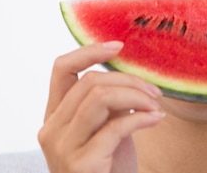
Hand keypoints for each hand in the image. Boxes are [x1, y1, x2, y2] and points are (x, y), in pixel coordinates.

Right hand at [37, 41, 163, 172]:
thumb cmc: (109, 169)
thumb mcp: (105, 129)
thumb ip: (107, 104)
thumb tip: (129, 75)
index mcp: (54, 116)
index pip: (61, 69)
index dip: (89, 51)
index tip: (118, 46)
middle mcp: (51, 130)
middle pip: (89, 81)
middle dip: (128, 80)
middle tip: (154, 92)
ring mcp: (62, 148)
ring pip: (98, 97)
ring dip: (135, 96)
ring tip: (156, 106)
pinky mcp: (80, 164)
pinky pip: (114, 127)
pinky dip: (141, 118)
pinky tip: (155, 120)